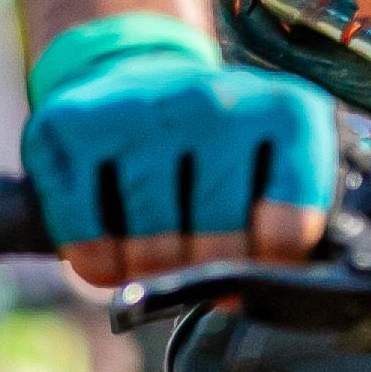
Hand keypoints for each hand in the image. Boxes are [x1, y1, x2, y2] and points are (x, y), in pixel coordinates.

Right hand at [21, 14, 337, 288]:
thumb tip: (289, 292)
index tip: (257, 269)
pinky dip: (97, 263)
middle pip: (216, 248)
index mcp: (287, 111)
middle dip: (205, 276)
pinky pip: (86, 238)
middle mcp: (215, 98)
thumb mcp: (278, 171)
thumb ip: (299, 229)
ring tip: (156, 249)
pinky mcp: (72, 123)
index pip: (289, 230)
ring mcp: (140, 106)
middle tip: (199, 264)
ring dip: (149, 273)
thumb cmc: (220, 153)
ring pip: (149, 251)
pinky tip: (111, 240)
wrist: (136, 78)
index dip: (270, 271)